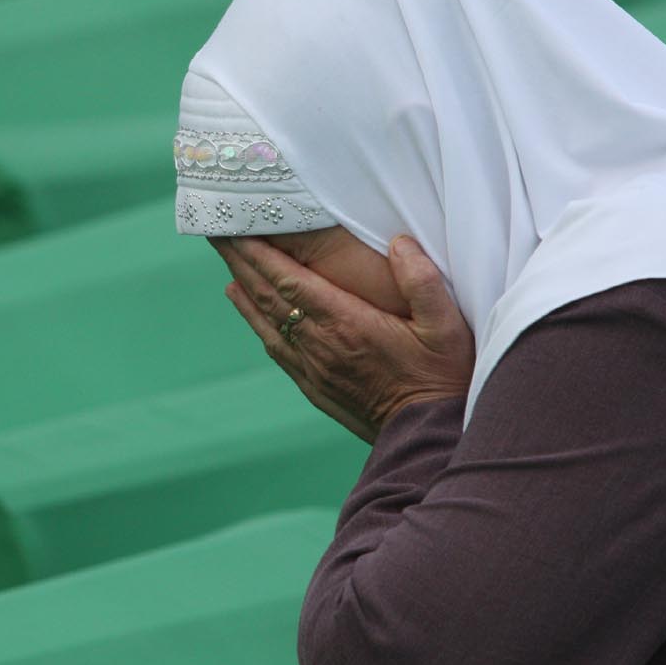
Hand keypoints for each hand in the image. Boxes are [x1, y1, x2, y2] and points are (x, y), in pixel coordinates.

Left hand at [215, 234, 474, 442]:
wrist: (426, 436)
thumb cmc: (441, 377)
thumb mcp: (446, 325)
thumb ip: (422, 281)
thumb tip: (399, 242)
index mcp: (347, 323)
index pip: (289, 280)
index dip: (260, 253)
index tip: (237, 228)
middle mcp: (320, 344)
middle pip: (268, 296)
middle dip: (242, 261)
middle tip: (219, 234)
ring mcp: (313, 367)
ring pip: (265, 320)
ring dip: (243, 288)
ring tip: (227, 262)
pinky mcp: (313, 385)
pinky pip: (274, 346)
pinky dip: (255, 321)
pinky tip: (245, 305)